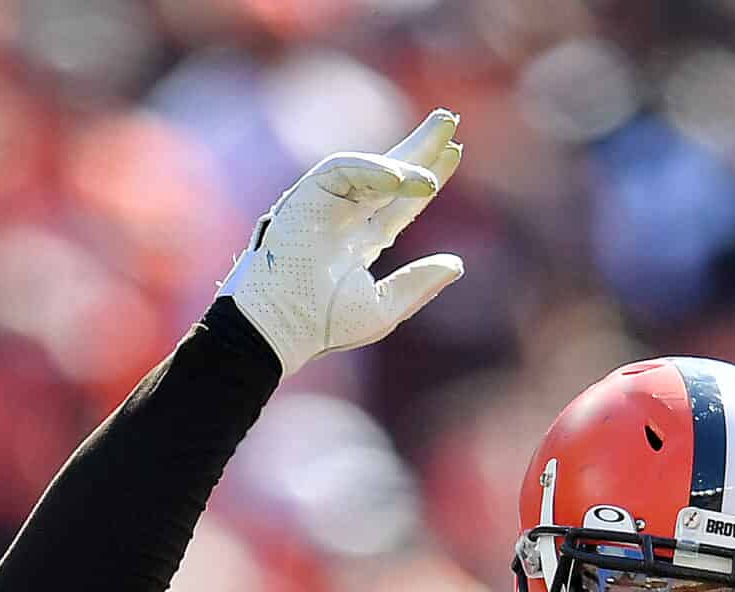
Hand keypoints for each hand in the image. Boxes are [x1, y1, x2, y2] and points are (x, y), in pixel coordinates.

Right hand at [216, 109, 465, 377]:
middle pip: (387, 175)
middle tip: (449, 120)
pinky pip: (340, 169)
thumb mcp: (383, 308)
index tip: (454, 153)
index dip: (424, 181)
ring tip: (439, 162)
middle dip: (418, 147)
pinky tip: (400, 179)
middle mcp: (342, 220)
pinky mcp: (304, 196)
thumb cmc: (322, 326)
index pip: (398, 203)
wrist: (277, 328)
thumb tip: (457, 264)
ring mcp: (322, 206)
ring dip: (403, 159)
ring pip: (367, 167)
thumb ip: (419, 284)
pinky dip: (371, 169)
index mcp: (358, 245)